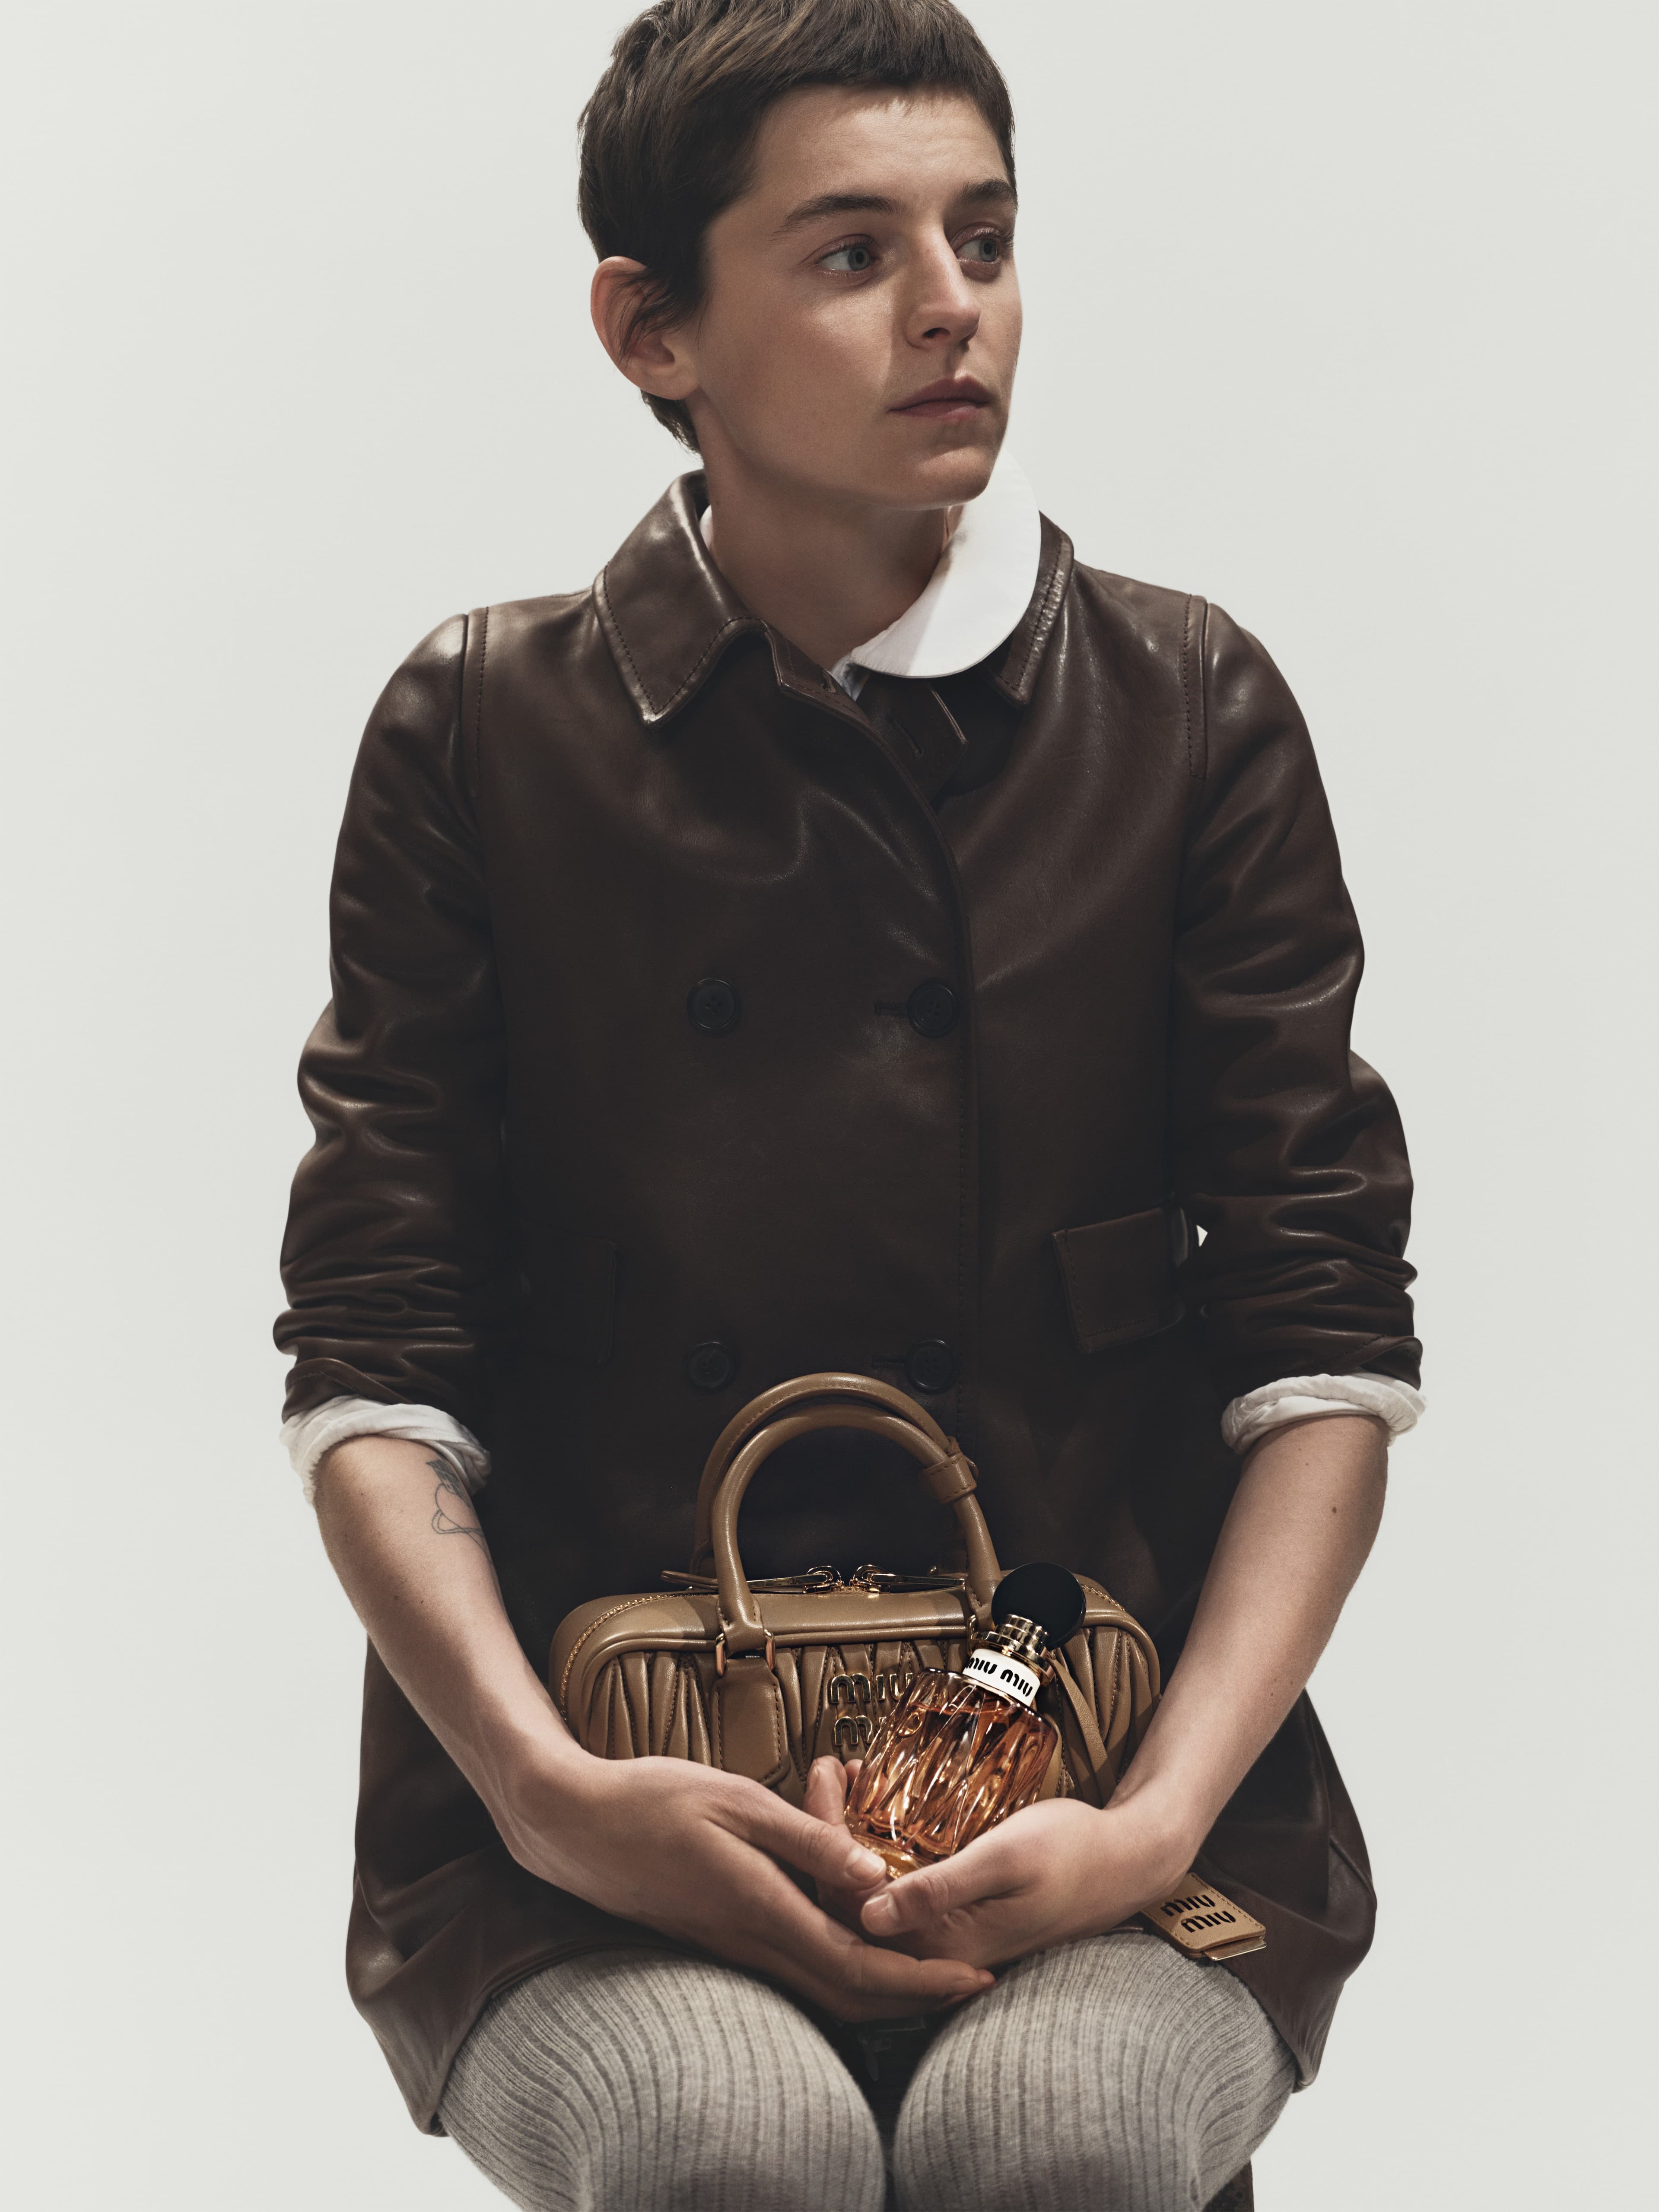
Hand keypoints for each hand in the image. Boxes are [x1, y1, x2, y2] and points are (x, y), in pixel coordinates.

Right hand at [494, 1744, 994, 2021]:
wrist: (573, 1826)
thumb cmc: (653, 1800)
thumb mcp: (739, 1801)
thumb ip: (810, 1841)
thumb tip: (879, 1879)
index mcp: (762, 1909)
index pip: (858, 1966)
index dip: (921, 1980)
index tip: (973, 1977)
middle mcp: (749, 1940)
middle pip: (847, 1994)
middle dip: (914, 1997)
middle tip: (969, 1981)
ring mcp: (730, 1944)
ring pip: (819, 1987)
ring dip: (878, 1985)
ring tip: (927, 1964)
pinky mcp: (716, 1934)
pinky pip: (790, 1967)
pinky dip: (836, 1966)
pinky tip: (853, 1937)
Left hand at [805, 1758, 1194, 1968]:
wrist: (1124, 1861)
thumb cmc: (1071, 1853)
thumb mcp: (1004, 1860)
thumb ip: (940, 1890)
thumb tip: (869, 1915)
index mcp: (939, 1946)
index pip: (849, 1901)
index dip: (823, 1838)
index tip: (824, 1774)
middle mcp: (934, 1950)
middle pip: (851, 1896)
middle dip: (826, 1831)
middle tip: (826, 1767)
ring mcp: (944, 1934)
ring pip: (870, 1890)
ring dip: (850, 1835)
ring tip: (848, 1777)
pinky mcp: (954, 1915)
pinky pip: (897, 1884)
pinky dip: (879, 1844)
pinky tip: (879, 1803)